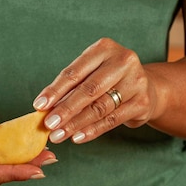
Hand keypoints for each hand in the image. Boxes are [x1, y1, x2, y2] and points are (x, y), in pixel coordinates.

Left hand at [33, 38, 159, 143]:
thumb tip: (44, 109)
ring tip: (58, 135)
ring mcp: (136, 81)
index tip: (39, 106)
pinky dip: (92, 130)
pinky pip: (112, 120)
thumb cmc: (108, 80)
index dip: (55, 90)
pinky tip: (77, 137)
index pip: (74, 72)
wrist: (146, 87)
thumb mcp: (91, 74)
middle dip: (65, 110)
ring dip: (75, 124)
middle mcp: (123, 61)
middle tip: (48, 125)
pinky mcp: (142, 102)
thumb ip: (70, 88)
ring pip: (99, 107)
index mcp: (104, 48)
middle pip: (88, 90)